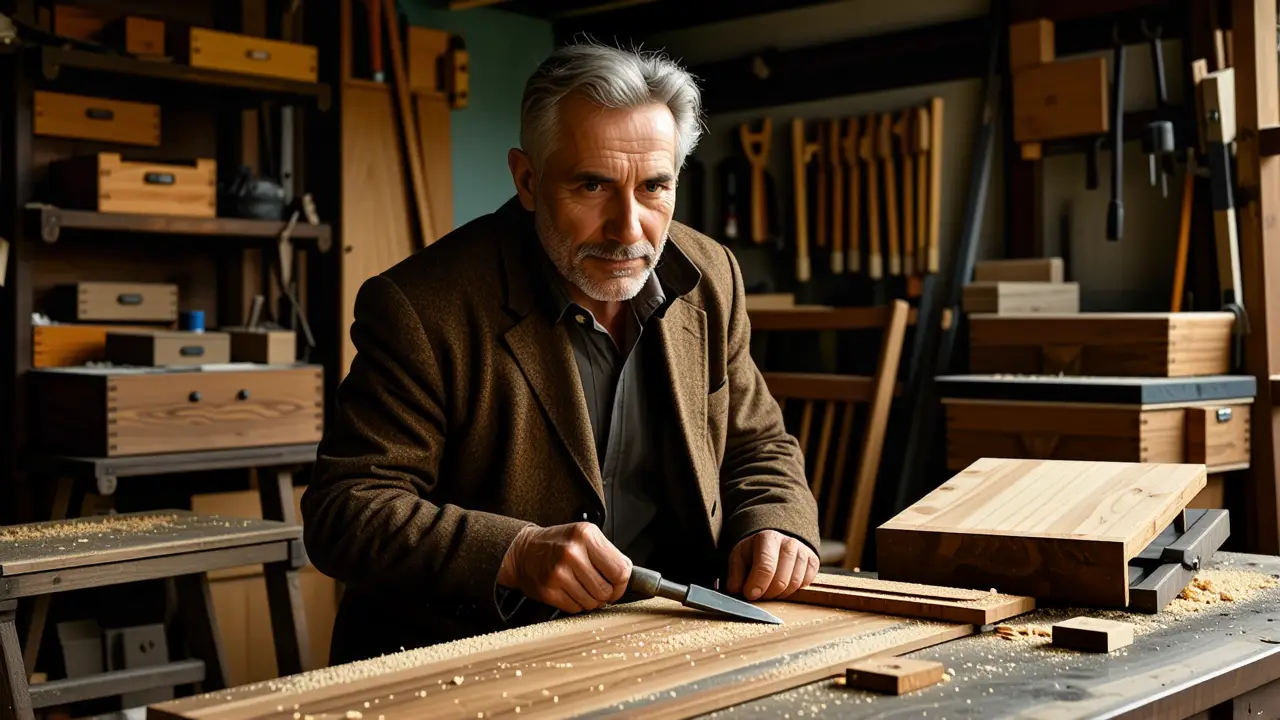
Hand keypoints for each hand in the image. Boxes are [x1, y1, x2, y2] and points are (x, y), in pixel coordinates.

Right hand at [498, 523, 632, 613]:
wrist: (524, 551)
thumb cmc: (558, 544)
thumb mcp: (584, 536)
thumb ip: (607, 554)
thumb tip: (629, 578)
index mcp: (586, 535)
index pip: (620, 570)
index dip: (622, 583)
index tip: (617, 584)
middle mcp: (572, 552)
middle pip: (607, 590)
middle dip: (606, 594)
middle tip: (598, 586)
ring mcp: (559, 572)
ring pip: (592, 602)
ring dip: (591, 600)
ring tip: (582, 587)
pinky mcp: (549, 590)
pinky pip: (576, 608)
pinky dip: (576, 604)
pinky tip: (569, 591)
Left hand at [725, 530, 818, 601]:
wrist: (777, 540)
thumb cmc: (756, 551)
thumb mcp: (740, 556)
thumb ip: (735, 573)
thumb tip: (735, 591)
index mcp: (768, 538)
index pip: (766, 566)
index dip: (757, 585)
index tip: (750, 595)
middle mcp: (789, 543)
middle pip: (781, 580)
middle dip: (767, 594)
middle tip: (758, 595)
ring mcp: (804, 552)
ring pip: (794, 584)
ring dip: (779, 594)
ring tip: (769, 590)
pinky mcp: (814, 562)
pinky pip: (805, 585)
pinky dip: (792, 591)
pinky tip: (783, 585)